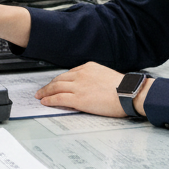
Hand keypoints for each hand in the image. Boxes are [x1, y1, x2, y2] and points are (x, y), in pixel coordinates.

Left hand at [35, 62, 153, 117]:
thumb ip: (95, 78)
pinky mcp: (78, 98)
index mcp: (88, 67)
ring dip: (46, 91)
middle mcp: (81, 74)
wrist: (129, 93)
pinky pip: (59, 98)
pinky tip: (45, 101)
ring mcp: (78, 86)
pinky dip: (49, 100)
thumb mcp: (106, 76)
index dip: (60, 80)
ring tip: (40, 95)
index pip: (69, 73)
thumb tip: (90, 86)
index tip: (56, 83)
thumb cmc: (123, 88)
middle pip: (59, 79)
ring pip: (56, 87)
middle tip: (43, 89)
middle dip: (49, 85)